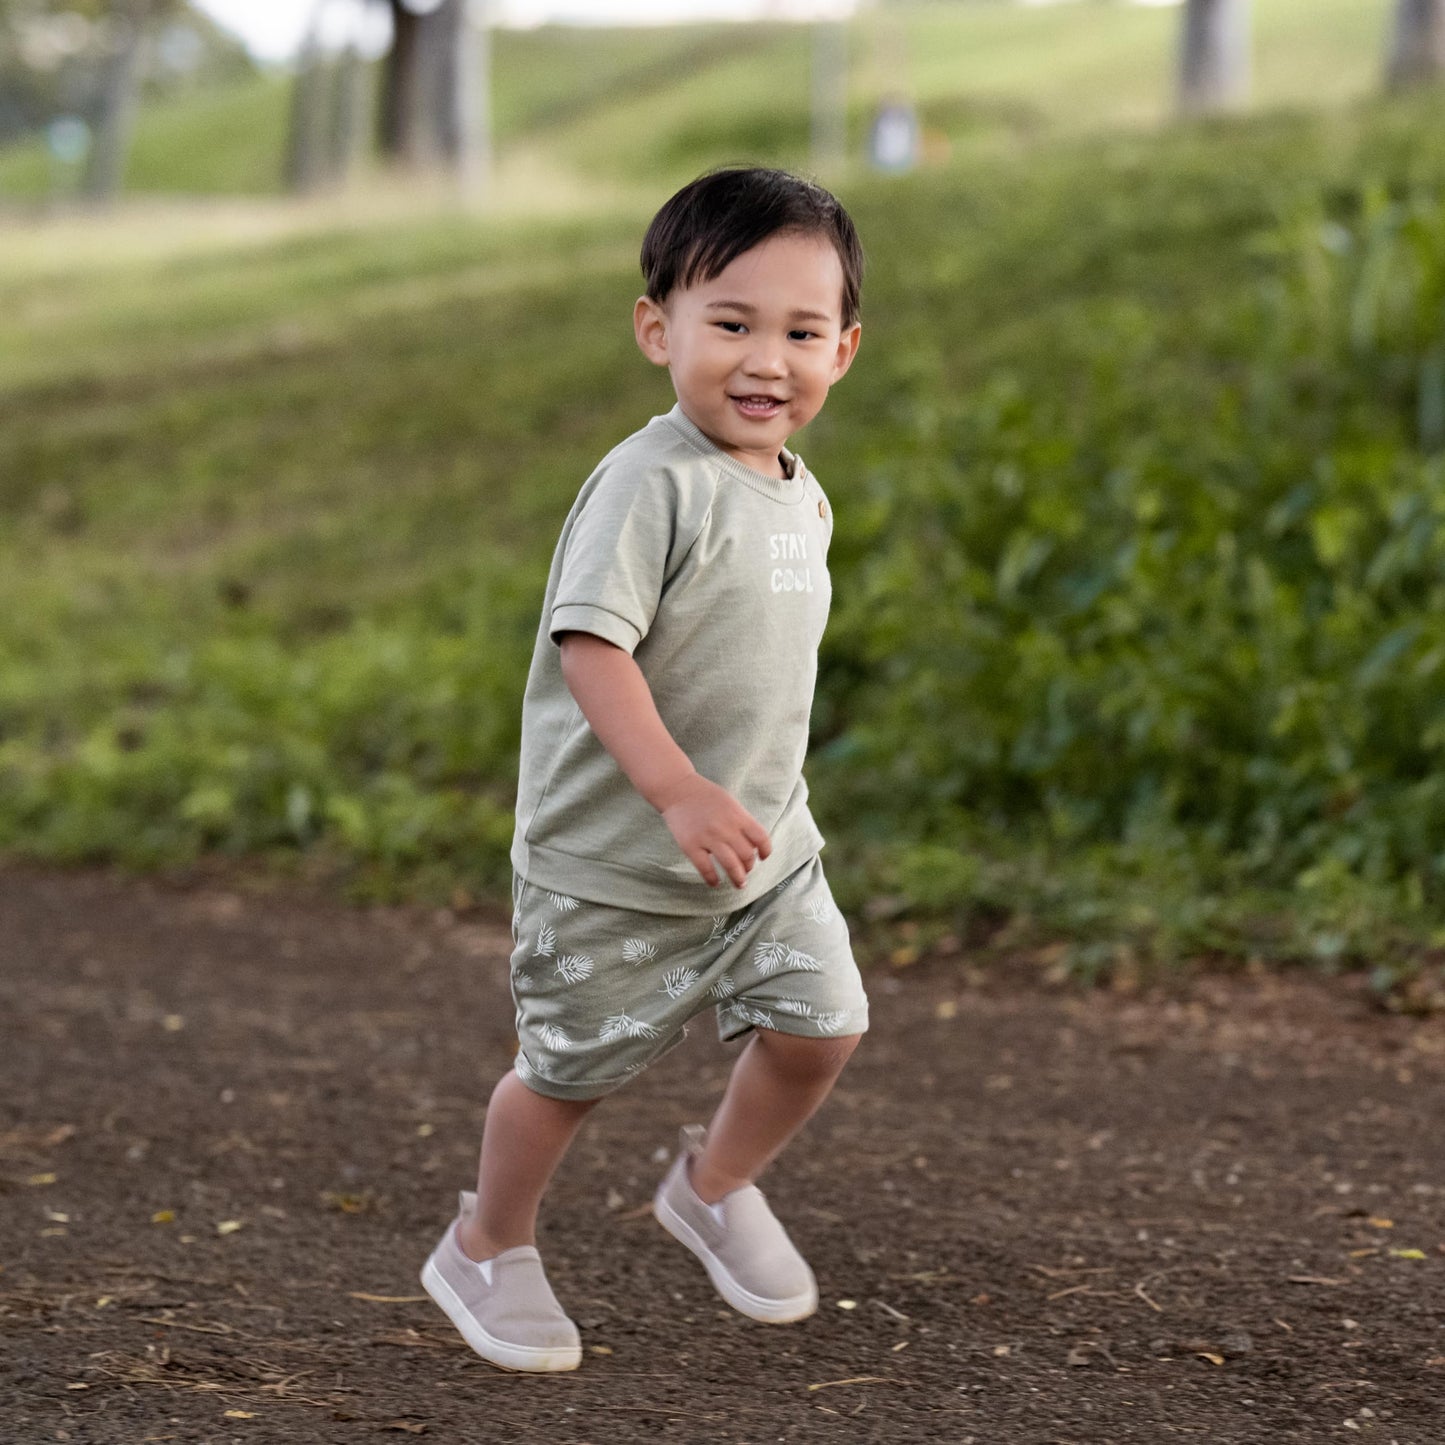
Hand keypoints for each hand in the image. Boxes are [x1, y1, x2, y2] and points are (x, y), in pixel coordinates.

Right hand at [653, 772, 772, 888]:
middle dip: (749, 867)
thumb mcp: (730, 803)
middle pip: (747, 856)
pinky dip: (712, 879)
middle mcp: (726, 828)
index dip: (766, 851)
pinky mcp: (691, 846)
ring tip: (739, 883)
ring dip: (737, 878)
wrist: (677, 790)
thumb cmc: (705, 796)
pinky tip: (715, 883)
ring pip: (730, 865)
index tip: (763, 857)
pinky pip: (706, 869)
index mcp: (738, 816)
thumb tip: (753, 845)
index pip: (761, 838)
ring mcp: (708, 838)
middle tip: (746, 872)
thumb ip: (742, 822)